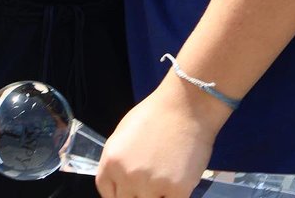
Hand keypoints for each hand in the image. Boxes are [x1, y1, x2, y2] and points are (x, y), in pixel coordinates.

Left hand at [95, 85, 218, 197]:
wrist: (187, 104)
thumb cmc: (155, 113)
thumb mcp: (123, 133)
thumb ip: (118, 161)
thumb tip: (119, 182)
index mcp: (111, 161)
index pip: (107, 194)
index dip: (119, 193)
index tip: (130, 190)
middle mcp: (128, 176)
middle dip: (137, 194)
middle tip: (149, 182)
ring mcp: (152, 185)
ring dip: (157, 195)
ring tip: (165, 179)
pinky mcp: (177, 191)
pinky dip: (174, 195)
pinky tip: (178, 181)